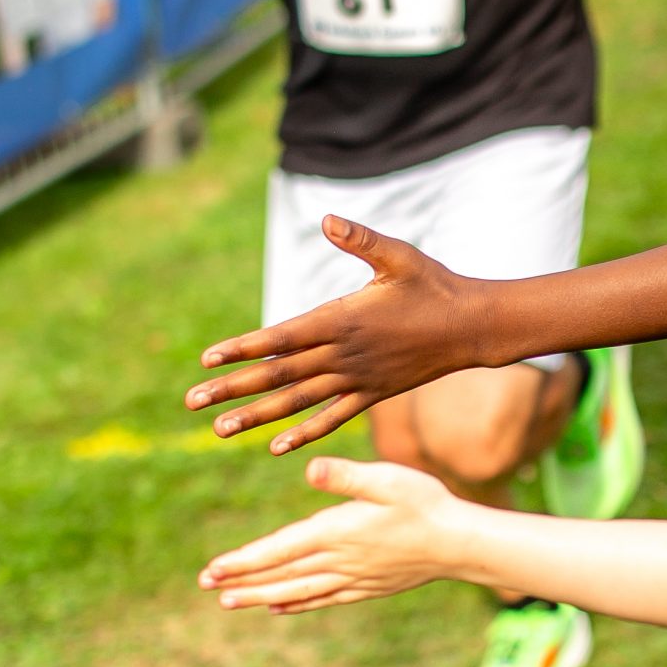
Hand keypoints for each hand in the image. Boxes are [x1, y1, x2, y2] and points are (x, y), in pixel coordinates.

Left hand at [185, 217, 485, 452]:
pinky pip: (333, 418)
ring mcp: (358, 379)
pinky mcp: (374, 394)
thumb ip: (360, 239)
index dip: (242, 348)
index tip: (207, 360)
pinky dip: (304, 433)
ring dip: (257, 416)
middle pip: (279, 374)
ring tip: (219, 430)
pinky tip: (276, 447)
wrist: (473, 328)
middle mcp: (345, 354)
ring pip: (298, 402)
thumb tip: (326, 219)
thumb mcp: (399, 256)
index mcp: (343, 319)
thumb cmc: (435, 285)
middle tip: (193, 402)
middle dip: (233, 388)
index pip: (281, 338)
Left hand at [200, 458, 463, 612]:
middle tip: (207, 585)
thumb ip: (347, 477)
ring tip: (229, 602)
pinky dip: (297, 604)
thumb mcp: (389, 479)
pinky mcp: (367, 586)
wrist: (459, 544)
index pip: (280, 550)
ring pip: (297, 591)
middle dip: (242, 581)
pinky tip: (278, 607)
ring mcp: (352, 578)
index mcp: (337, 532)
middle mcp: (339, 560)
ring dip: (260, 595)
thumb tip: (310, 470)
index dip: (244, 561)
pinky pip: (323, 599)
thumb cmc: (426, 504)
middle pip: (281, 575)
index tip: (213, 569)